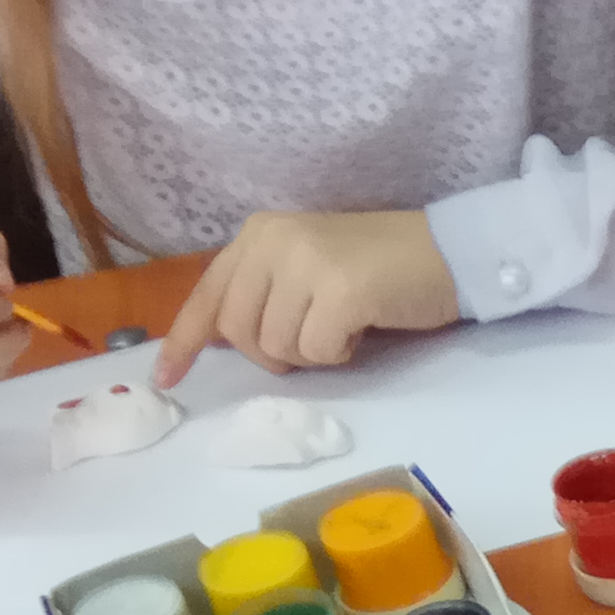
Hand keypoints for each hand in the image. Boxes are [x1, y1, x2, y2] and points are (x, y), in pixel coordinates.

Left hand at [156, 208, 456, 383]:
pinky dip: (340, 354)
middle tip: (312, 342)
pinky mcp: (341, 291)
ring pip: (276, 348)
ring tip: (343, 328)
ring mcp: (306, 263)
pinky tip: (361, 331)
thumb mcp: (305, 268)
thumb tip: (222, 340)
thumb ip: (263, 292)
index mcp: (259, 234)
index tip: (166, 379)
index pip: (208, 295)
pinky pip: (317, 352)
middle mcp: (273, 240)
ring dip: (311, 354)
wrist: (448, 252)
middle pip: (239, 332)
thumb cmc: (379, 268)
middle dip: (273, 354)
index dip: (184, 342)